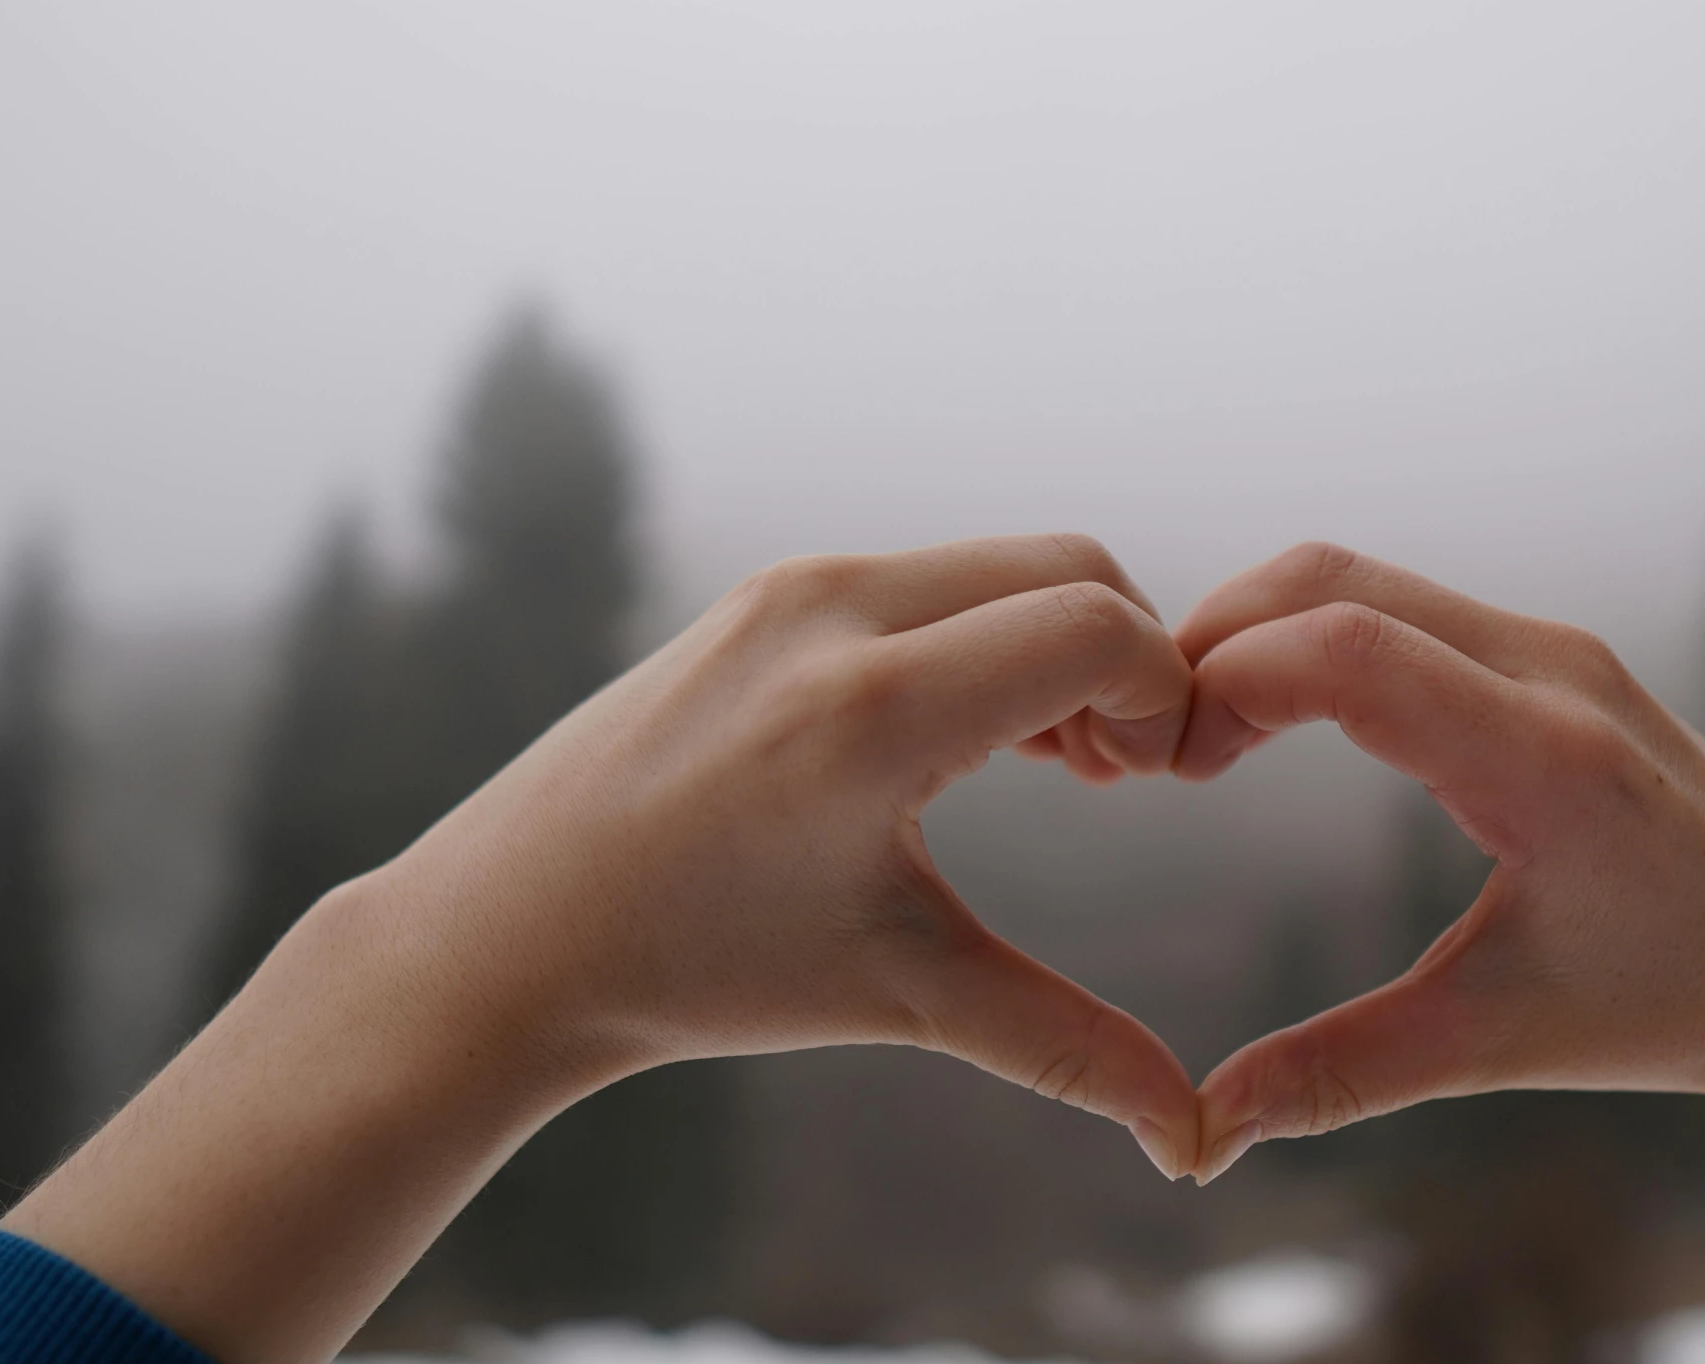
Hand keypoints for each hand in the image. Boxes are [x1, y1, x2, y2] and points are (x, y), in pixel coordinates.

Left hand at [4, 534, 1203, 1363]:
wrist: (512, 931)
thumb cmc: (699, 969)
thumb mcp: (902, 995)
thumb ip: (1065, 1047)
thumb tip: (1192, 1140)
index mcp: (868, 711)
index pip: (1092, 628)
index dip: (1164, 697)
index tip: (1157, 785)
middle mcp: (829, 613)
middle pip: (1067, 567)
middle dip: (1124, 662)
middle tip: (1119, 779)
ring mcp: (789, 589)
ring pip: (997, 564)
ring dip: (1053, 645)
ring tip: (1056, 768)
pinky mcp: (764, 593)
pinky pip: (924, 577)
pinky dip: (981, 634)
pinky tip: (973, 739)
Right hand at [1168, 543, 1704, 1362]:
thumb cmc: (1677, 1001)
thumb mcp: (1501, 1044)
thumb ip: (1345, 1073)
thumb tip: (1204, 1129)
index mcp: (1546, 759)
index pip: (1353, 650)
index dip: (1228, 681)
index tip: (1166, 768)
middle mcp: (1550, 670)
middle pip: (1332, 579)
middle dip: (1211, 640)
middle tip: (1149, 748)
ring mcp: (1551, 646)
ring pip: (1357, 576)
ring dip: (1252, 632)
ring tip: (1192, 739)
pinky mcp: (1543, 652)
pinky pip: (1395, 601)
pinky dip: (1305, 635)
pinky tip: (1262, 718)